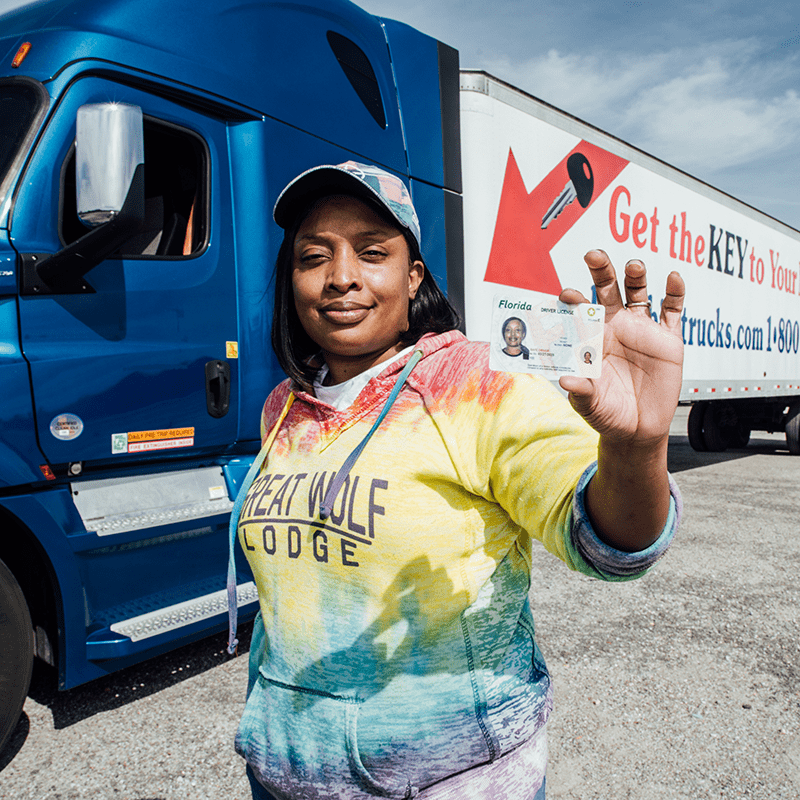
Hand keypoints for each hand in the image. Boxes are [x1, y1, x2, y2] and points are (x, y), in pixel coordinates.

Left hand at [558, 250, 684, 447]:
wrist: (638, 430)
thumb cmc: (607, 413)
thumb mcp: (590, 404)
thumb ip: (581, 390)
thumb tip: (566, 379)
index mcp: (592, 338)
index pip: (580, 311)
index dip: (574, 299)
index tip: (566, 294)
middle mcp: (616, 327)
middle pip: (607, 290)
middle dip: (601, 271)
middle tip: (593, 255)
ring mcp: (642, 330)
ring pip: (638, 292)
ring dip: (636, 276)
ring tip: (634, 265)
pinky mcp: (667, 339)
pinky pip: (672, 310)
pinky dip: (674, 292)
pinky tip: (672, 277)